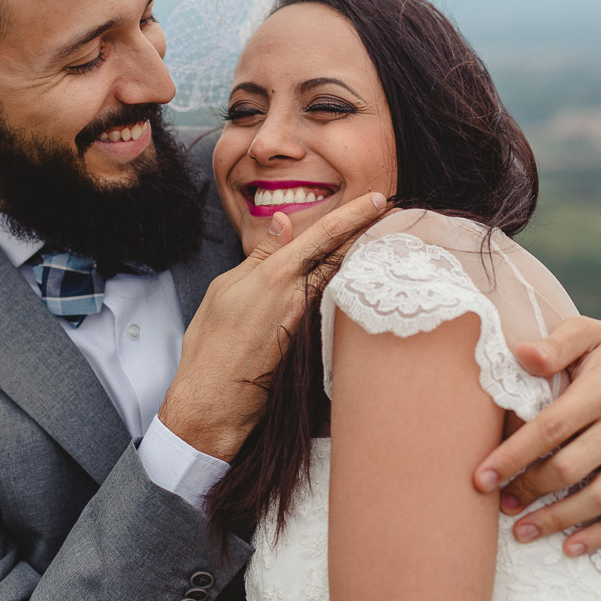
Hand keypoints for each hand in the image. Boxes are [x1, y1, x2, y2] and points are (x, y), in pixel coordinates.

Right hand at [158, 192, 386, 460]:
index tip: (377, 198)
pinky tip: (359, 283)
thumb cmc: (211, 344)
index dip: (354, 214)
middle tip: (390, 215)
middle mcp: (300, 296)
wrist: (215, 401)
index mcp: (277, 275)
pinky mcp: (313, 342)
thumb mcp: (226, 289)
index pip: (324, 235)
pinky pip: (335, 306)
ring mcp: (310, 321)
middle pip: (344, 256)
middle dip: (367, 233)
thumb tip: (283, 223)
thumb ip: (261, 256)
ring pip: (342, 281)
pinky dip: (348, 288)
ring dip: (360, 260)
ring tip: (379, 242)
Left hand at [472, 317, 600, 554]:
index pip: (550, 429)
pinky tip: (572, 547)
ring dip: (560, 519)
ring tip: (524, 531)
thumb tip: (521, 354)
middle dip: (530, 490)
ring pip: (600, 497)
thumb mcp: (588, 332)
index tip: (481, 477)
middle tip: (499, 504)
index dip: (513, 456)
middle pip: (571, 468)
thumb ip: (555, 345)